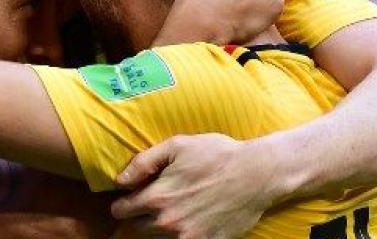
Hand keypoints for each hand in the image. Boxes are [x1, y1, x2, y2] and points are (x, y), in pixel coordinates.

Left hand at [110, 134, 283, 238]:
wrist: (256, 174)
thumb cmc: (216, 155)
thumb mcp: (176, 146)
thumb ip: (143, 163)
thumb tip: (120, 180)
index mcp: (157, 197)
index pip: (121, 211)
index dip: (122, 203)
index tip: (129, 198)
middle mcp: (168, 222)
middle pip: (136, 229)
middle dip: (139, 217)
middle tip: (151, 205)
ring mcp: (188, 237)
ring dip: (158, 228)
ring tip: (173, 211)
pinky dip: (181, 235)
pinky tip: (190, 221)